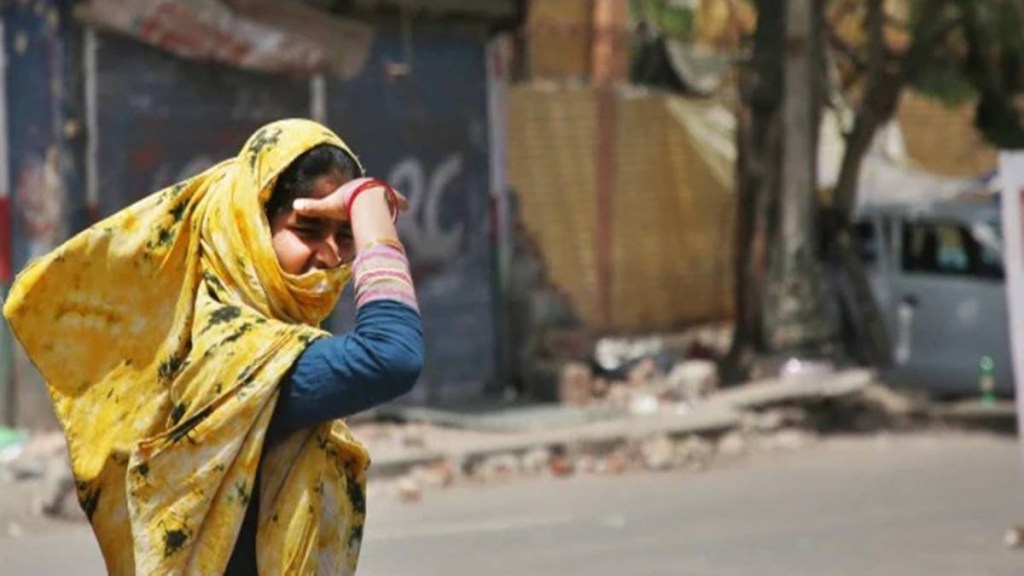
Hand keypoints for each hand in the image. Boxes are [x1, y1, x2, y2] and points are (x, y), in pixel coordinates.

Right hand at [293, 177, 408, 220]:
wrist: (365, 200)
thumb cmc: (346, 203)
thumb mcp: (327, 207)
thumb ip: (313, 208)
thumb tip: (294, 205)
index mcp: (354, 186)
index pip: (352, 191)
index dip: (353, 196)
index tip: (353, 200)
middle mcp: (368, 185)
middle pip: (368, 191)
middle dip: (371, 195)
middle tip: (373, 202)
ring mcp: (381, 190)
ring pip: (384, 195)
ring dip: (387, 199)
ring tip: (390, 205)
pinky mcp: (392, 196)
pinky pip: (397, 200)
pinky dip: (401, 203)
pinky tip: (408, 207)